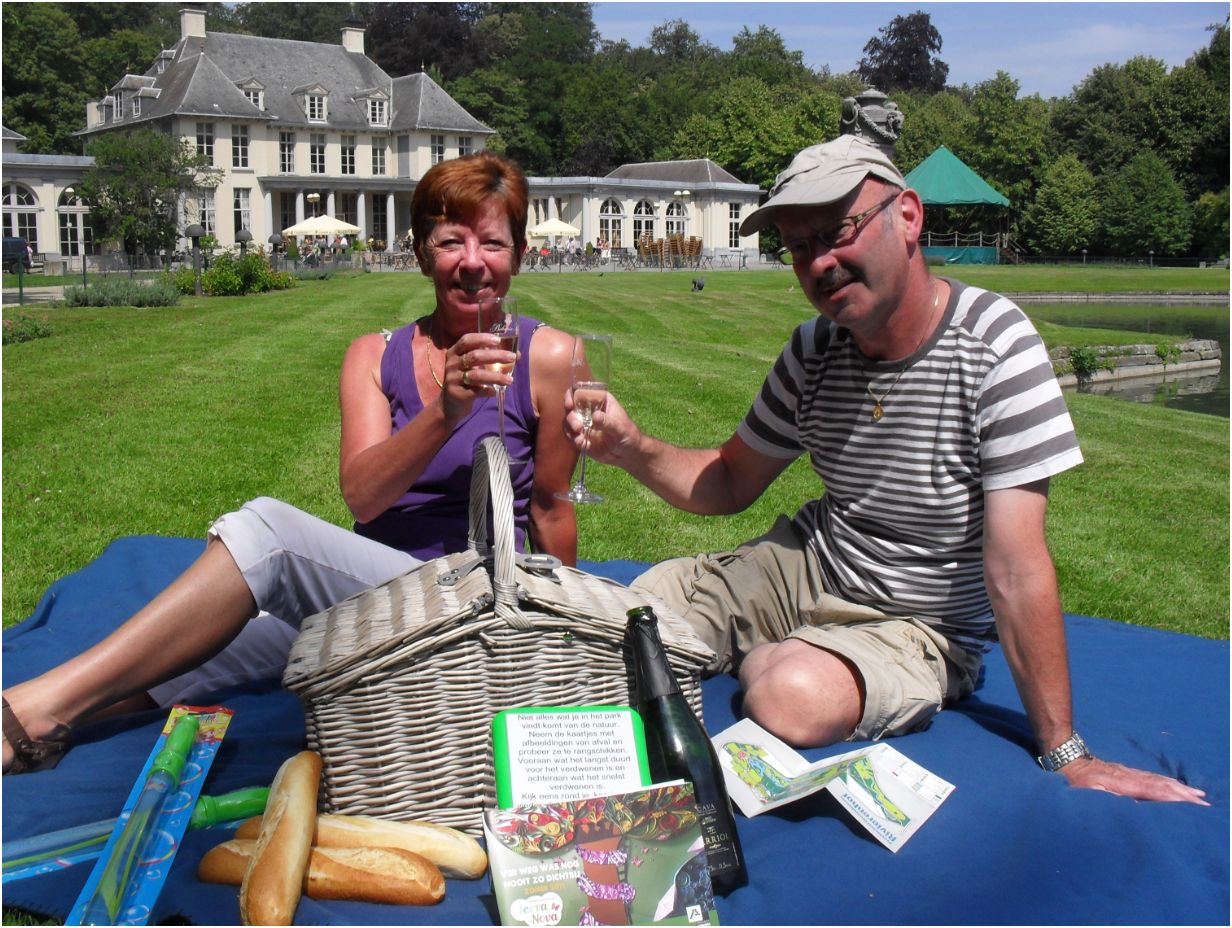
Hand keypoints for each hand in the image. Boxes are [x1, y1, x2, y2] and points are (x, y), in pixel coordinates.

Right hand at [441, 333, 513, 422]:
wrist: (449, 405)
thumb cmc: (465, 381)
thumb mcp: (473, 367)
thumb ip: (489, 359)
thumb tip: (517, 355)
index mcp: (454, 353)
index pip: (466, 340)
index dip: (482, 338)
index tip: (498, 340)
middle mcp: (452, 364)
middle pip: (475, 356)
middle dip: (496, 356)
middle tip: (512, 357)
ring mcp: (453, 379)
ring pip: (476, 375)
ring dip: (496, 377)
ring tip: (510, 380)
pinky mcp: (456, 394)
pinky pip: (475, 391)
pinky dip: (487, 391)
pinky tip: (495, 392)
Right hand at [562, 388, 637, 465]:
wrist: (628, 453)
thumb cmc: (629, 435)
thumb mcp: (621, 428)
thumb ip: (608, 422)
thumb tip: (595, 416)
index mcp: (600, 400)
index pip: (582, 391)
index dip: (572, 395)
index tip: (570, 404)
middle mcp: (590, 409)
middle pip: (571, 407)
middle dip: (571, 417)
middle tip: (578, 428)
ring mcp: (584, 423)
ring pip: (568, 421)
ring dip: (571, 430)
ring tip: (581, 439)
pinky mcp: (582, 435)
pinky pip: (571, 435)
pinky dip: (574, 440)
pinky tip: (584, 445)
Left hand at [1060, 755, 1208, 804]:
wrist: (1064, 756)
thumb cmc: (1072, 778)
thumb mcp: (1085, 791)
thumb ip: (1107, 798)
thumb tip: (1131, 805)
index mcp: (1121, 782)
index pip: (1152, 790)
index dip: (1172, 797)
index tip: (1191, 803)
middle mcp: (1128, 776)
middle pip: (1161, 784)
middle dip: (1183, 793)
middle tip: (1204, 802)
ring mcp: (1127, 773)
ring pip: (1158, 780)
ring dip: (1178, 788)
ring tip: (1197, 794)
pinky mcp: (1125, 773)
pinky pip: (1151, 778)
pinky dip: (1166, 783)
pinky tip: (1174, 786)